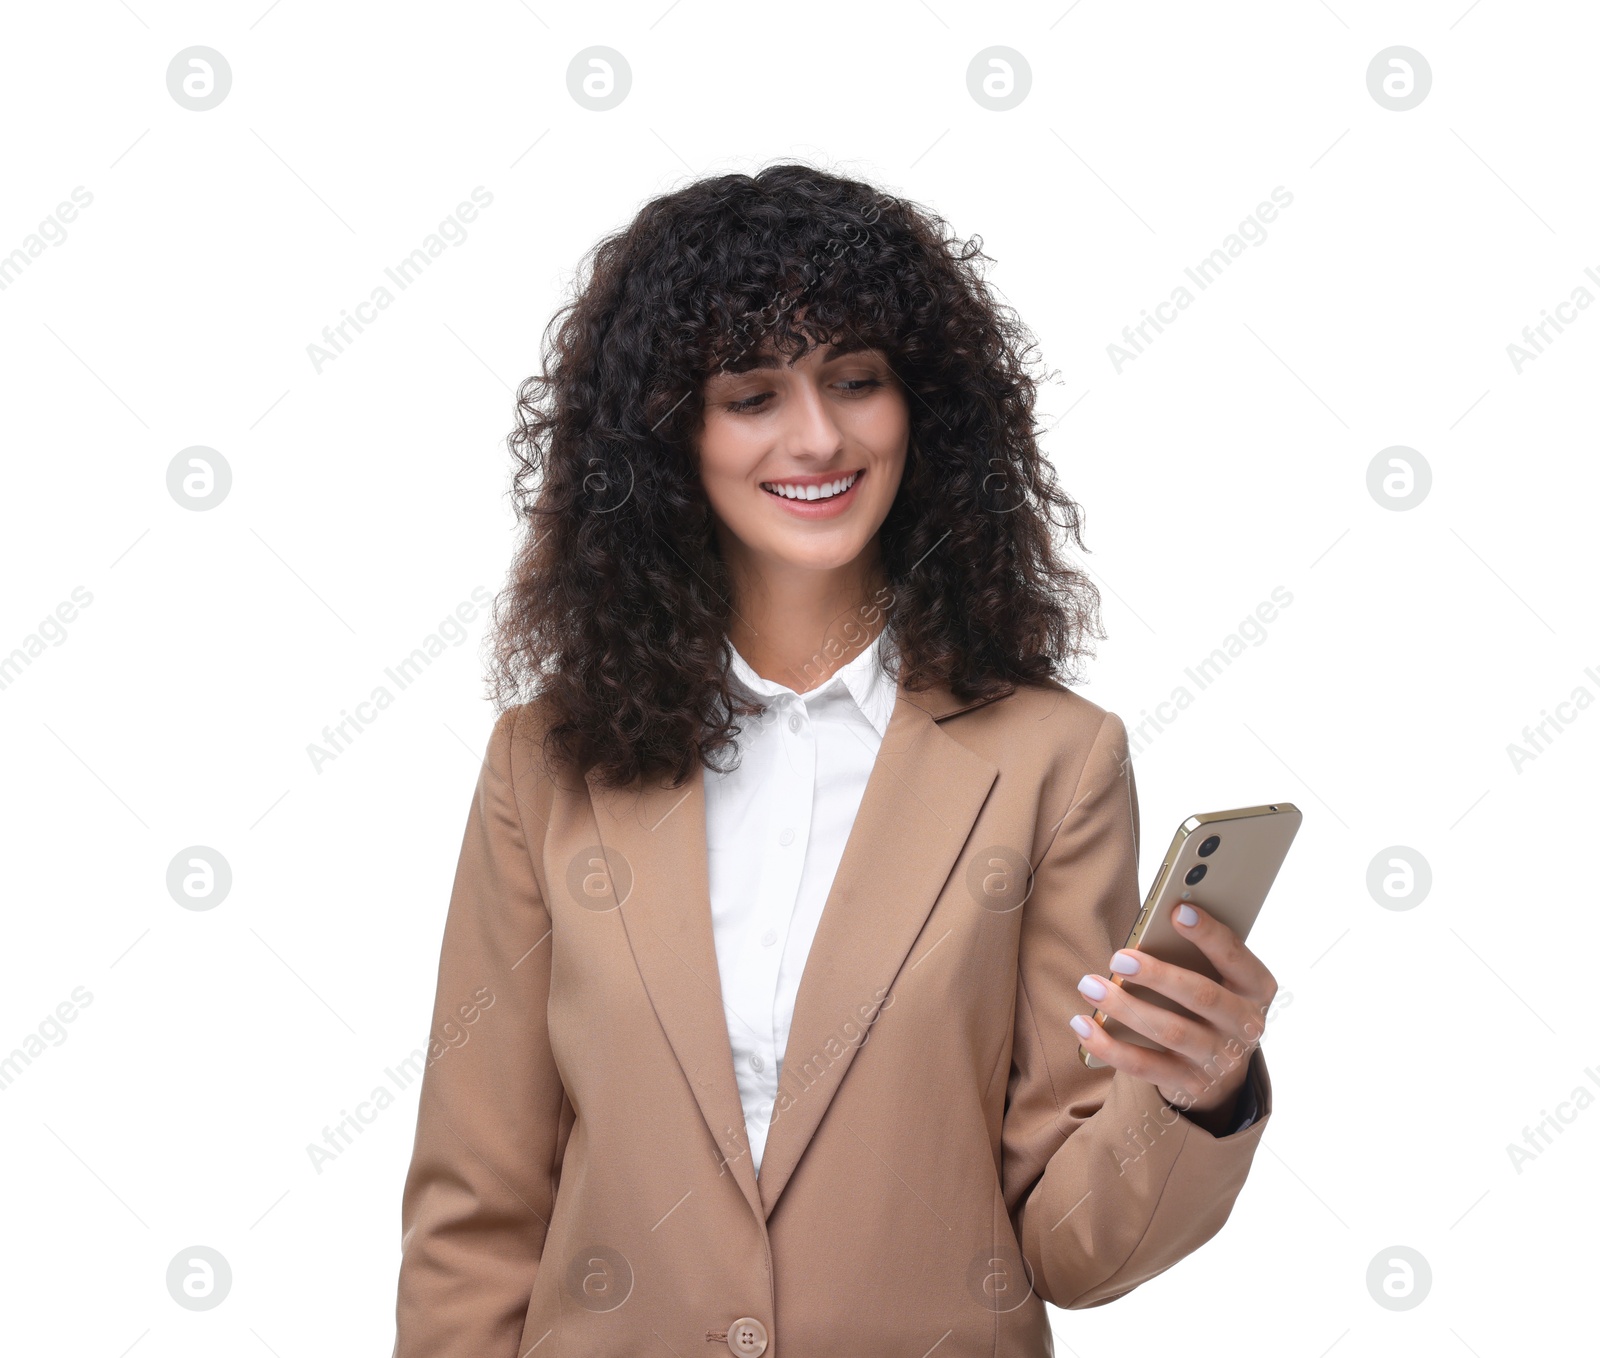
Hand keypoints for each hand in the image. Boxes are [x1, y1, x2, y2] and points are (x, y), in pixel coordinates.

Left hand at [1069, 902, 1275, 1128]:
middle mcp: (1246, 1026)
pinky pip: (1145, 1066)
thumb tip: (1153, 926)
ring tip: (1090, 985)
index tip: (1177, 910)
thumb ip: (1195, 954)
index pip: (1235, 956)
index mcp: (1256, 988)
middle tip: (1118, 958)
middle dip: (1158, 975)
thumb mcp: (1217, 978)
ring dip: (1124, 1007)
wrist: (1221, 1071)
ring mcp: (1219, 1059)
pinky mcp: (1190, 1084)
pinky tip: (1083, 1026)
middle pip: (1201, 996)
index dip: (1208, 933)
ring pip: (1170, 1031)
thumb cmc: (1210, 1004)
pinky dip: (1109, 1047)